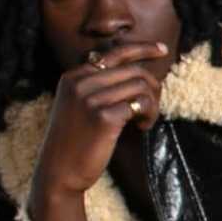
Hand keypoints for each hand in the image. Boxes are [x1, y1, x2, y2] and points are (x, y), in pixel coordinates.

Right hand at [33, 40, 168, 201]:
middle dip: (152, 87)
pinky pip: (140, 104)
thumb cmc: (74, 141)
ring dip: (152, 104)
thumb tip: (136, 71)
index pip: (115, 53)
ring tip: (145, 121)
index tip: (163, 50)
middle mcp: (80, 83)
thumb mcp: (77, 106)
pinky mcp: (103, 117)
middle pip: (133, 70)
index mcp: (74, 76)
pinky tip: (141, 128)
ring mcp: (90, 99)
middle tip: (152, 107)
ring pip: (140, 86)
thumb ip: (97, 86)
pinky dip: (149, 115)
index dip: (143, 48)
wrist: (58, 172)